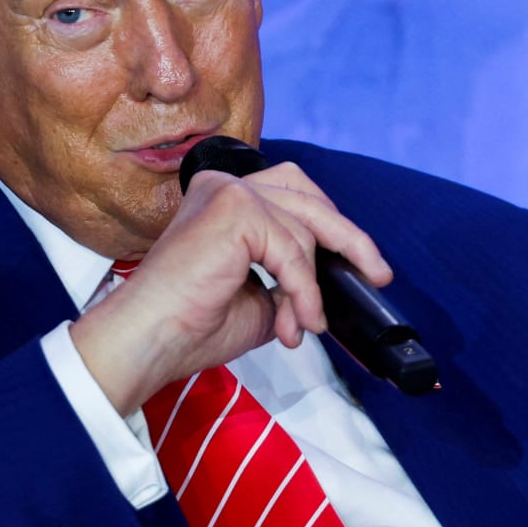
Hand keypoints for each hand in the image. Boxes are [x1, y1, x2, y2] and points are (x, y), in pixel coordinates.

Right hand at [68, 162, 391, 414]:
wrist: (150, 340)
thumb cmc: (188, 325)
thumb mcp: (260, 301)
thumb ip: (292, 282)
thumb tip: (328, 288)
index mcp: (224, 201)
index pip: (293, 194)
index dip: (330, 226)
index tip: (362, 263)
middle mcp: (224, 186)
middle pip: (307, 196)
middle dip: (349, 237)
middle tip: (377, 273)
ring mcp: (228, 193)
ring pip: (304, 228)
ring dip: (312, 286)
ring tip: (302, 325)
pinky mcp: (233, 209)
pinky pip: (292, 249)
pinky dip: (302, 289)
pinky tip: (295, 321)